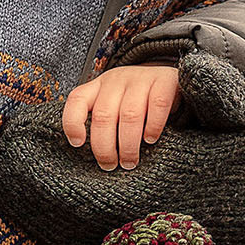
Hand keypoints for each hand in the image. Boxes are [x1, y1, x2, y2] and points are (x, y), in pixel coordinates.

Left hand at [62, 63, 180, 169]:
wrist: (172, 79)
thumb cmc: (139, 101)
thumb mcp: (115, 105)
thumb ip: (102, 122)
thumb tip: (91, 155)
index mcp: (98, 86)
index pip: (77, 100)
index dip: (72, 122)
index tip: (78, 144)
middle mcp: (117, 80)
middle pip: (103, 115)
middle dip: (104, 146)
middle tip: (110, 165)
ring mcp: (141, 79)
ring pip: (129, 115)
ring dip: (128, 144)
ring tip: (129, 162)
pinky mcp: (165, 81)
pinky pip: (157, 105)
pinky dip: (152, 126)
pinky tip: (150, 139)